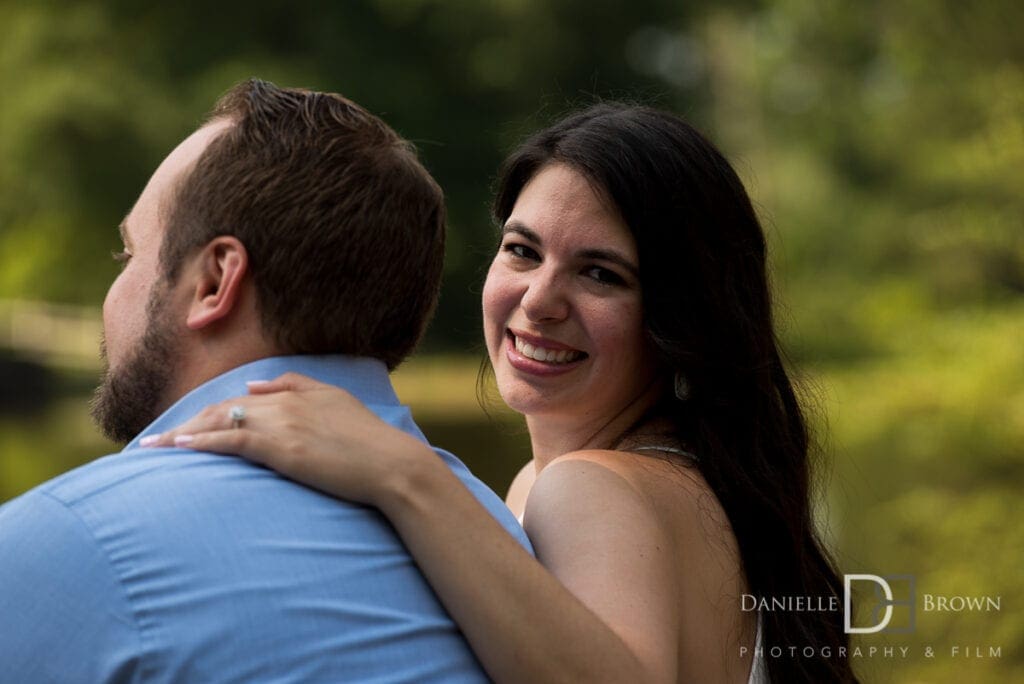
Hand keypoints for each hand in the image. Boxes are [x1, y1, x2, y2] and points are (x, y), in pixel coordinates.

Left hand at [143, 372, 434, 506]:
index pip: (245, 399)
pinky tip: (180, 448)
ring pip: (221, 422)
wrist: (394, 465)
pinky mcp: (281, 448)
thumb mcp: (339, 404)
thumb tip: (257, 387)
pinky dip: (202, 442)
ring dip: (183, 433)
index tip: (190, 425)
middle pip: (224, 408)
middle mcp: (287, 402)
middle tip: (156, 439)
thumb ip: (300, 388)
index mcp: (302, 391)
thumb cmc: (373, 444)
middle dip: (187, 422)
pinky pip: (232, 440)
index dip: (213, 412)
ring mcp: (283, 424)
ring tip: (154, 447)